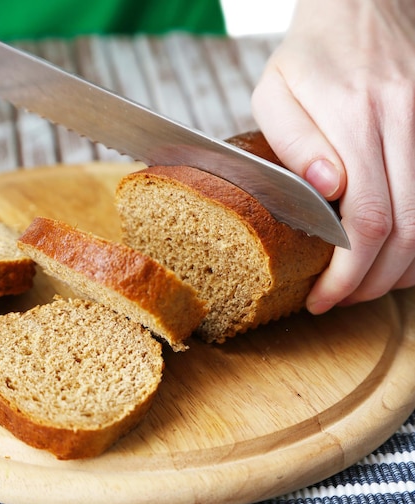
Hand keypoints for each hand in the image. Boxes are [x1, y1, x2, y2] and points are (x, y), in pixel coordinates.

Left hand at [252, 0, 414, 313]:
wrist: (366, 4)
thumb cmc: (313, 53)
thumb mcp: (277, 91)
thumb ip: (297, 144)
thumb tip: (330, 191)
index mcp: (358, 117)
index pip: (367, 221)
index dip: (347, 274)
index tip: (322, 297)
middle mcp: (407, 123)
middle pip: (407, 233)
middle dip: (373, 283)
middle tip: (342, 298)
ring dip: (402, 270)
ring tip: (367, 285)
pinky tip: (398, 256)